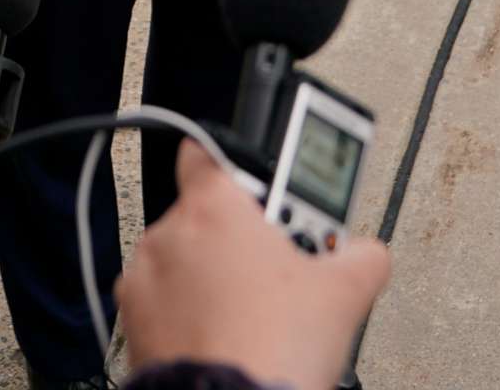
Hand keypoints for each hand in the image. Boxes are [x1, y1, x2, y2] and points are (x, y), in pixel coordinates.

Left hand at [117, 139, 390, 389]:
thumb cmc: (273, 348)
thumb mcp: (346, 293)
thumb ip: (362, 254)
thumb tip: (366, 254)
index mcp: (213, 207)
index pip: (209, 151)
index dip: (243, 169)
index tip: (274, 198)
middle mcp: (169, 233)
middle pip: (210, 219)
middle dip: (243, 241)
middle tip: (282, 272)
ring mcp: (145, 279)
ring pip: (185, 262)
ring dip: (212, 278)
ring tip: (255, 313)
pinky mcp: (133, 322)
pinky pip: (163, 303)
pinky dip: (187, 314)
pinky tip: (225, 335)